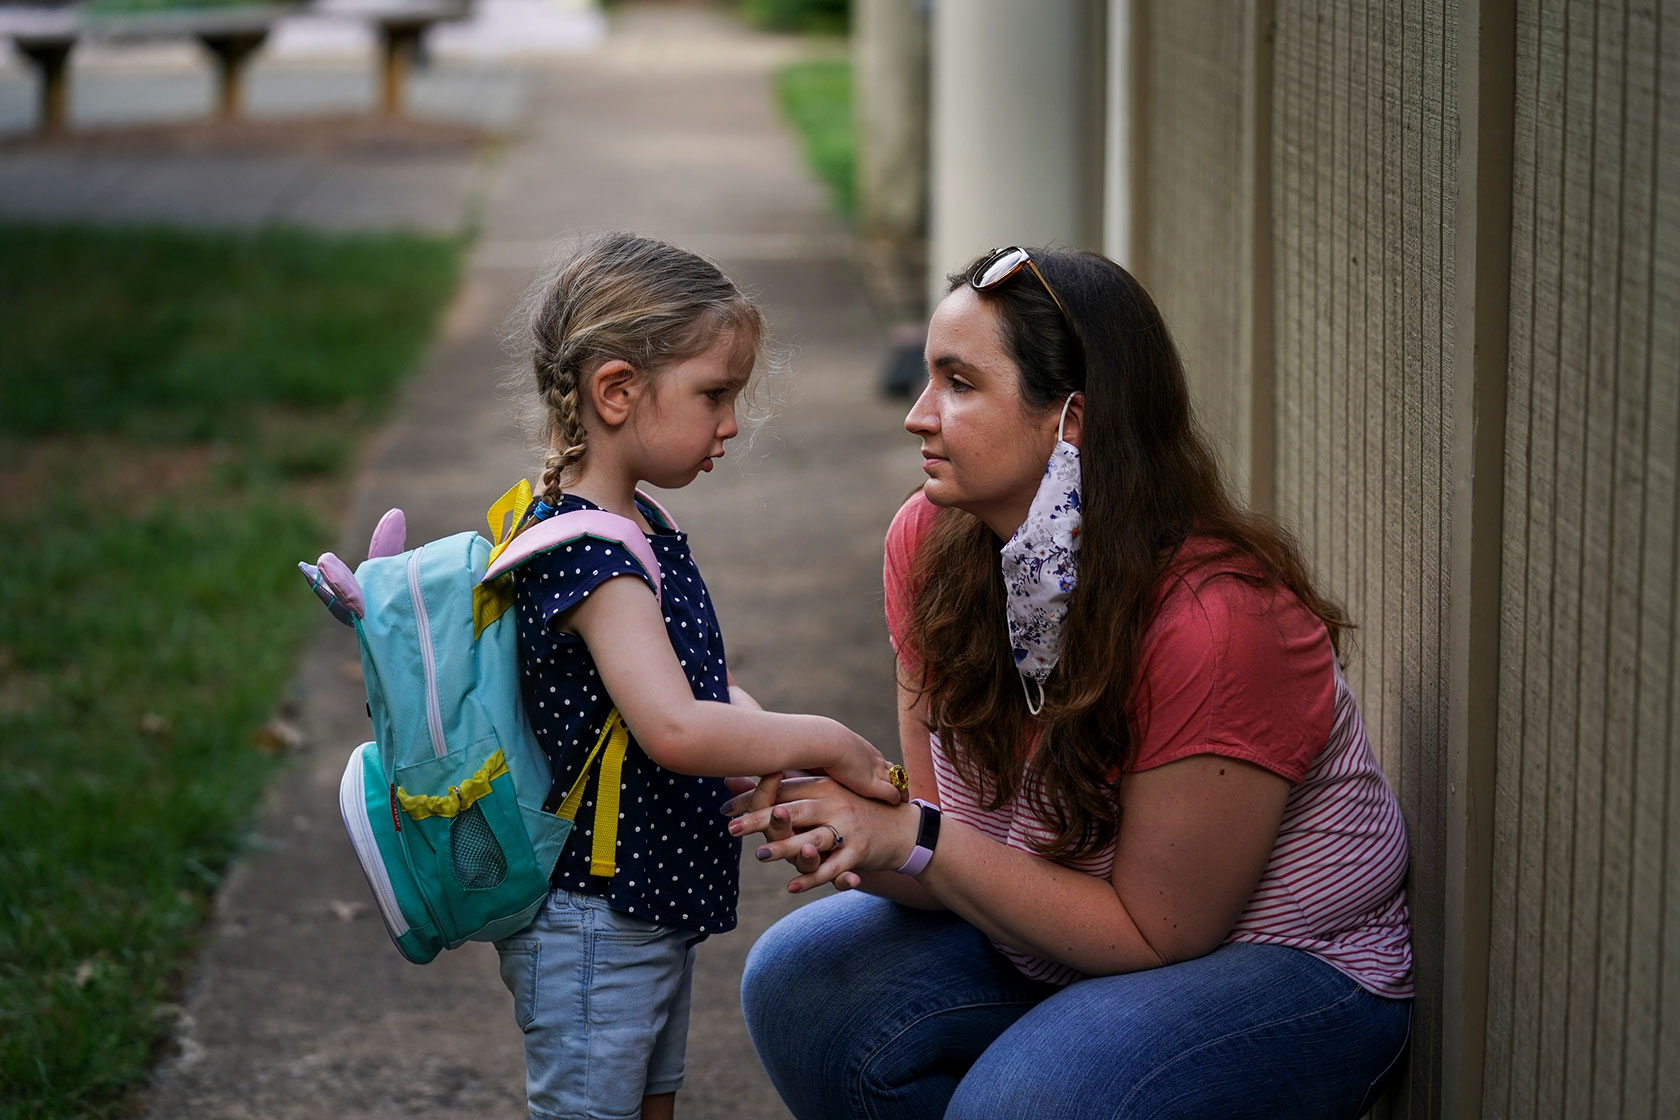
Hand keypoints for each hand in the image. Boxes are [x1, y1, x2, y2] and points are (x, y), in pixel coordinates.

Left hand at [726, 774, 919, 893]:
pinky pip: (833, 868)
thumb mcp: (827, 795)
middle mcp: (835, 803)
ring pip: (813, 839)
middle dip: (761, 820)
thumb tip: (744, 781)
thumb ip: (789, 790)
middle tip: (733, 829)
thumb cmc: (857, 810)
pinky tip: (792, 887)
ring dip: (786, 848)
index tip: (726, 810)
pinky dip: (813, 879)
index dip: (753, 800)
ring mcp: (849, 828)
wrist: (905, 829)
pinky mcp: (860, 852)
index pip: (783, 790)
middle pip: (793, 810)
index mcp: (825, 786)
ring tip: (761, 855)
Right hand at [820, 726, 903, 805]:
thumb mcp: (824, 750)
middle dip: (898, 780)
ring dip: (902, 790)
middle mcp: (874, 759)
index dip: (884, 771)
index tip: (886, 778)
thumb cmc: (819, 745)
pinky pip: (893, 793)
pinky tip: (898, 804)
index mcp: (863, 750)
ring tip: (905, 800)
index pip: (879, 761)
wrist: (826, 743)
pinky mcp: (875, 784)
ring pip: (898, 781)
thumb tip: (809, 764)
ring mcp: (876, 771)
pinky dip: (896, 798)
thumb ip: (822, 759)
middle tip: (903, 791)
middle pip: (893, 770)